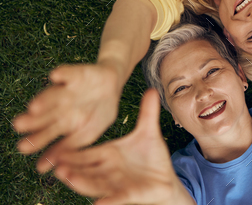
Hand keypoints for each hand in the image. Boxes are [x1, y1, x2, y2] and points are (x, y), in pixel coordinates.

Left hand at [12, 62, 121, 171]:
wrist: (111, 83)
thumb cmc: (99, 111)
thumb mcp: (89, 132)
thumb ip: (69, 147)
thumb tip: (45, 169)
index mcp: (62, 123)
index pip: (46, 133)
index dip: (36, 141)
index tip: (24, 148)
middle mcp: (60, 107)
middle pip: (44, 114)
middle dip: (32, 120)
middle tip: (19, 126)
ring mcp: (67, 90)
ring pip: (52, 95)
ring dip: (43, 100)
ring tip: (34, 107)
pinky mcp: (75, 74)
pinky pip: (67, 73)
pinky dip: (61, 74)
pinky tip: (55, 76)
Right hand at [53, 89, 183, 204]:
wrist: (166, 180)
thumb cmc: (152, 157)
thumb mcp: (149, 132)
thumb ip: (148, 112)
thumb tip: (151, 89)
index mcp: (108, 154)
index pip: (84, 154)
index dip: (70, 152)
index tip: (53, 147)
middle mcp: (107, 170)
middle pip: (84, 169)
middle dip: (69, 166)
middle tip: (53, 162)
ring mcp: (116, 184)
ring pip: (94, 183)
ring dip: (81, 182)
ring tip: (67, 177)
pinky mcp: (129, 195)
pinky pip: (116, 198)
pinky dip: (108, 201)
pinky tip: (98, 203)